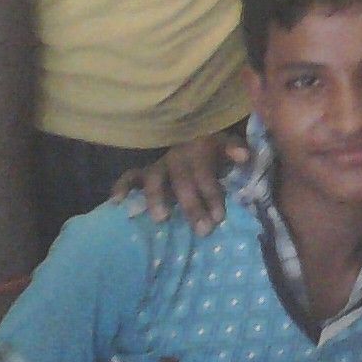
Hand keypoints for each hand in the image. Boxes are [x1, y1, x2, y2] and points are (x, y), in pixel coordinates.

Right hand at [109, 132, 247, 233]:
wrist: (194, 132)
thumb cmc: (214, 149)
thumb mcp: (228, 146)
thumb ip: (235, 150)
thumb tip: (245, 156)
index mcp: (201, 150)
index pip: (206, 173)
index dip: (212, 194)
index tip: (218, 217)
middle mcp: (179, 156)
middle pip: (184, 181)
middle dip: (193, 206)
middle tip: (202, 230)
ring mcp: (160, 163)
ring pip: (155, 178)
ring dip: (158, 197)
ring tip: (162, 218)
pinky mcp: (145, 171)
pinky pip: (130, 176)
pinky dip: (122, 187)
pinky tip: (117, 202)